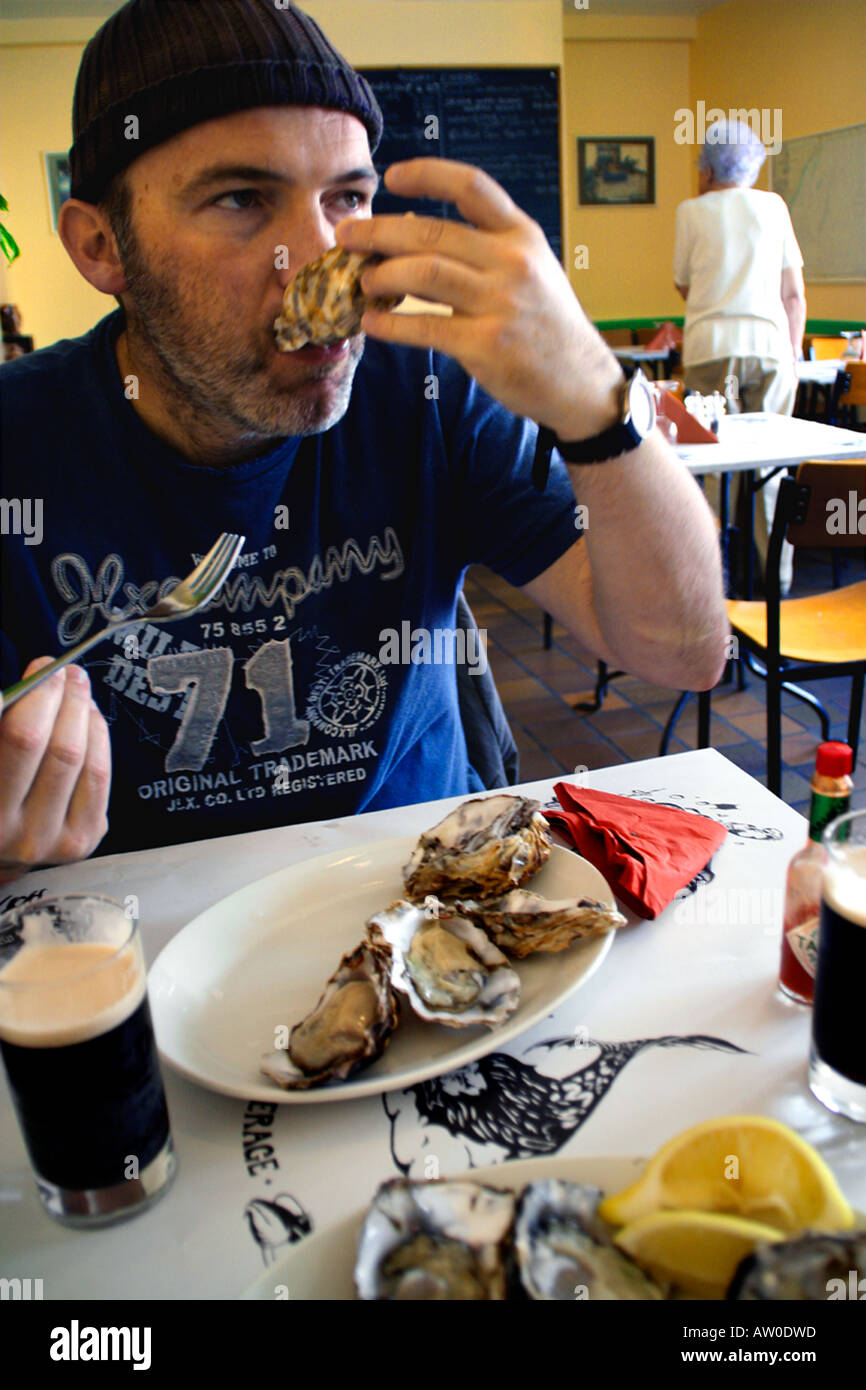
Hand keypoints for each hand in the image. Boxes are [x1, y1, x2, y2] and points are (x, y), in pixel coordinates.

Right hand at [0, 659, 110, 882]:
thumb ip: (2, 721)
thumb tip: (28, 683)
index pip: (21, 739)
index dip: (36, 695)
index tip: (42, 667)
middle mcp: (16, 834)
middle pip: (60, 750)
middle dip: (66, 700)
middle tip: (67, 671)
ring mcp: (55, 842)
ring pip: (84, 761)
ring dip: (84, 715)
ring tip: (77, 690)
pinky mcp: (84, 839)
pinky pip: (99, 777)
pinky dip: (98, 739)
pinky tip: (89, 718)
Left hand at [336, 158, 623, 440]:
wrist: (581, 382)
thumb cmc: (546, 325)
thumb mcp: (531, 269)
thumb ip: (484, 249)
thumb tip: (412, 235)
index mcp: (521, 235)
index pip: (471, 186)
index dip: (427, 174)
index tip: (392, 176)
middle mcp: (511, 262)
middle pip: (431, 232)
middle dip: (379, 232)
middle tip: (347, 236)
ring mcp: (499, 303)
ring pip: (423, 273)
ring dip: (381, 275)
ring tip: (362, 283)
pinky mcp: (486, 344)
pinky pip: (425, 327)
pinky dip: (391, 323)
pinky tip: (374, 322)